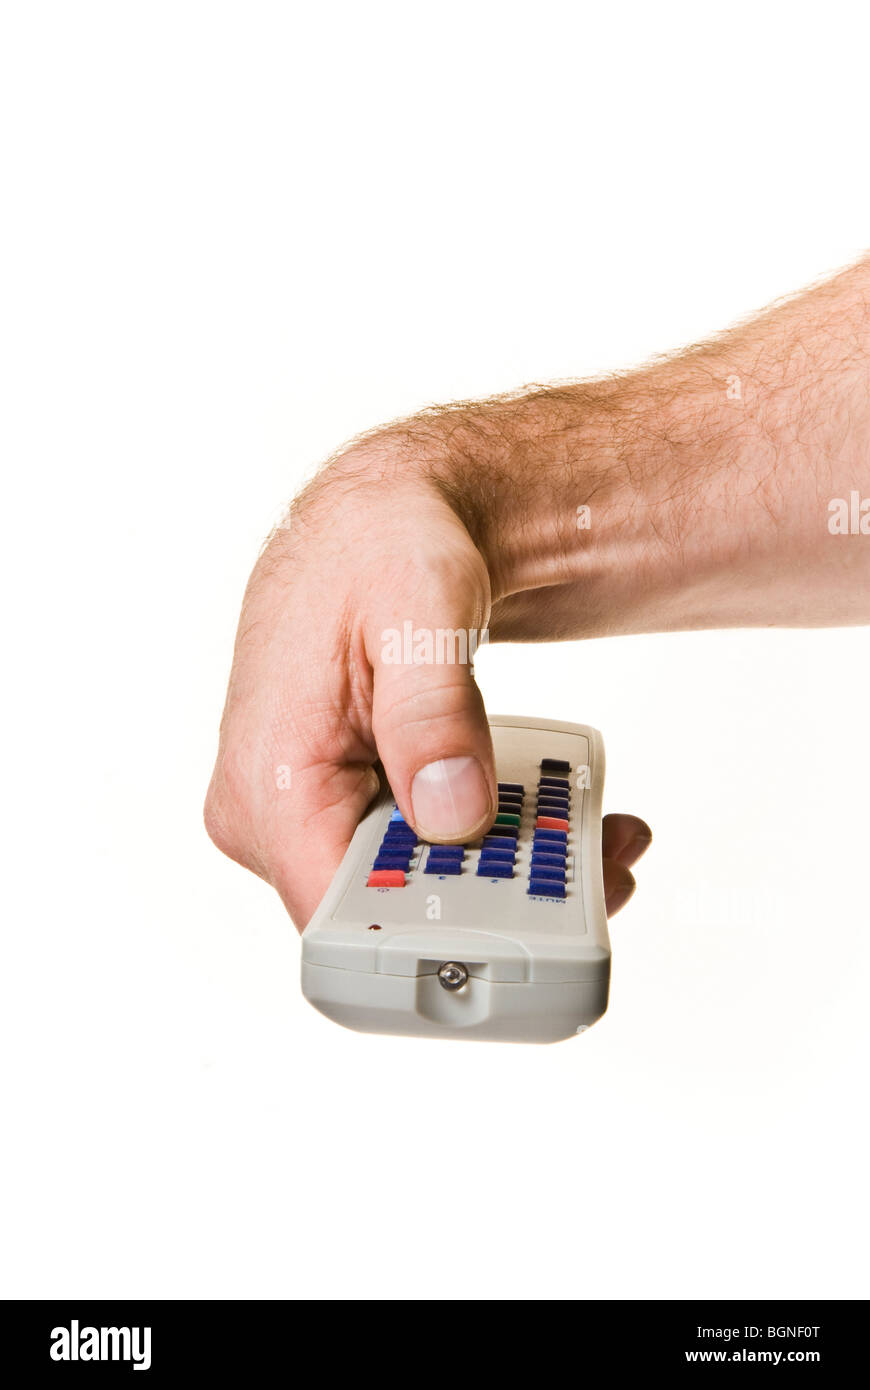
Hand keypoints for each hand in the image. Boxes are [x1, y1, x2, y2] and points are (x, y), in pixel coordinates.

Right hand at [204, 435, 649, 926]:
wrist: (371, 520)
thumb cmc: (381, 545)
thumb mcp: (417, 608)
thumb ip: (431, 713)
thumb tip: (451, 815)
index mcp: (271, 780)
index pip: (340, 919)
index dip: (434, 943)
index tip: (531, 928)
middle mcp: (272, 816)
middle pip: (390, 914)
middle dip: (501, 904)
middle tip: (599, 868)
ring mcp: (304, 817)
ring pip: (412, 891)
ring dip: (507, 875)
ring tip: (596, 835)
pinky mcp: (338, 808)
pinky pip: (416, 855)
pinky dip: (486, 843)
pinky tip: (555, 813)